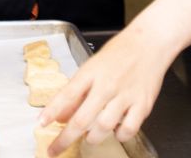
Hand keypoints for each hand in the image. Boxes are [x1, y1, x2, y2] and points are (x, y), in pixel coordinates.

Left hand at [39, 25, 176, 149]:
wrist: (150, 43)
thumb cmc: (120, 52)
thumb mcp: (92, 67)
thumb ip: (77, 92)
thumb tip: (60, 115)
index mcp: (91, 72)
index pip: (66, 94)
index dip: (51, 111)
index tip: (41, 124)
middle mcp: (107, 85)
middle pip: (82, 118)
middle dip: (66, 138)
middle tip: (55, 149)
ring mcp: (126, 96)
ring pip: (103, 127)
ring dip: (92, 138)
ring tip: (89, 137)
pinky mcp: (143, 104)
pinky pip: (129, 129)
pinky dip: (119, 135)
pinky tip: (115, 131)